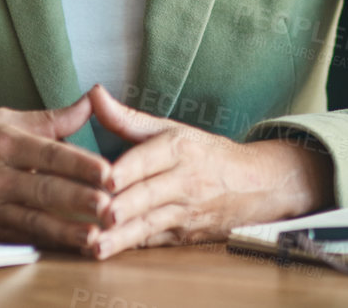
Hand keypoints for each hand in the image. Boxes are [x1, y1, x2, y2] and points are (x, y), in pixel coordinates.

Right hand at [0, 96, 113, 252]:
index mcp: (3, 143)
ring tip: (97, 238)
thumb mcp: (0, 120)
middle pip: (44, 190)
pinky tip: (69, 249)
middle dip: (80, 200)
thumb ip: (49, 119)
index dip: (79, 164)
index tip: (109, 172)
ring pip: (34, 221)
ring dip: (68, 231)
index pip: (48, 154)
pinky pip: (20, 238)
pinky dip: (46, 244)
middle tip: (112, 207)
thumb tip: (90, 103)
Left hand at [85, 83, 334, 257]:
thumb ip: (127, 117)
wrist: (253, 185)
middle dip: (126, 205)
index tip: (108, 178)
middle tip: (103, 213)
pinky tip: (107, 254)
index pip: (151, 158)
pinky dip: (130, 248)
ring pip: (150, 224)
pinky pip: (154, 242)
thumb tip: (93, 94)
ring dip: (123, 237)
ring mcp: (185, 212)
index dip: (130, 168)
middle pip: (150, 194)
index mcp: (179, 148)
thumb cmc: (203, 153)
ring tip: (97, 246)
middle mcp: (184, 181)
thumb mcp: (170, 129)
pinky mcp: (183, 236)